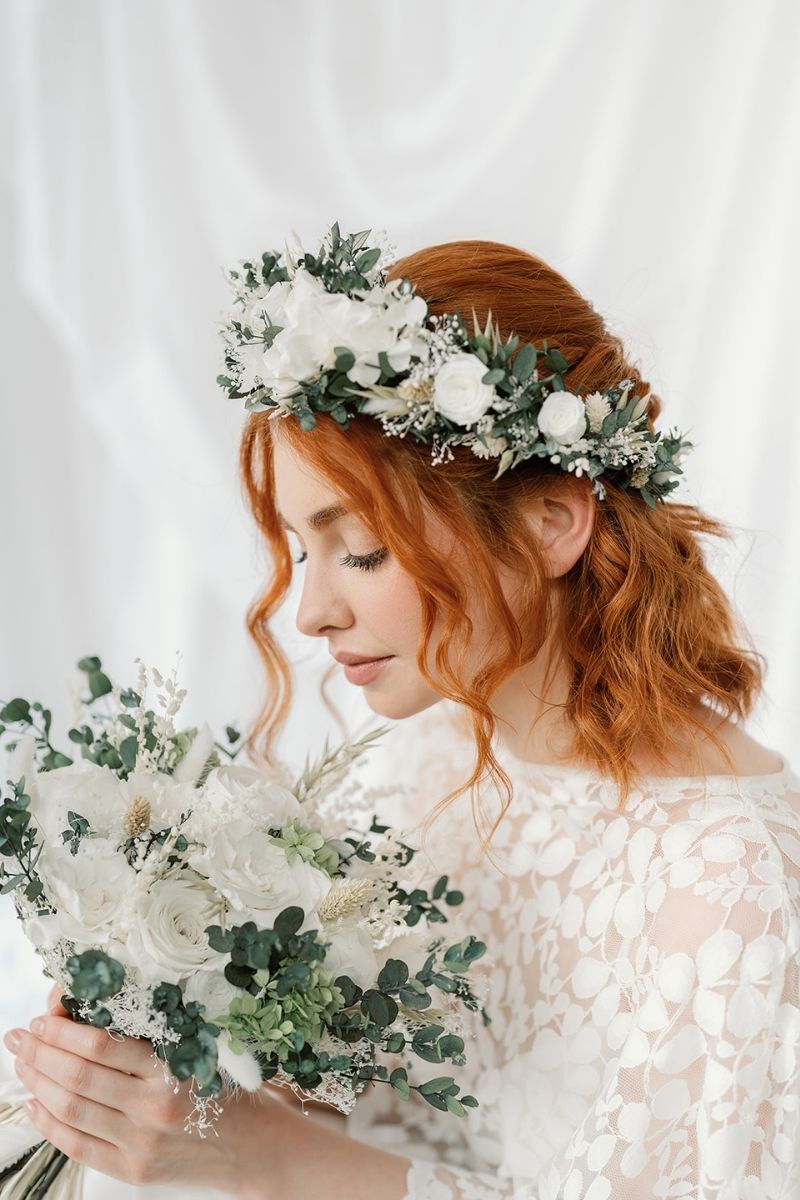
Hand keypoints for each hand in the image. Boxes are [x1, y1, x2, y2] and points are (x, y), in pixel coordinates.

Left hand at [2, 1007, 293, 1191]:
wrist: (258, 1147)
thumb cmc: (230, 1090)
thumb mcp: (200, 1050)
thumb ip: (153, 1037)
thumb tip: (94, 1014)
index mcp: (170, 1069)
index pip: (101, 1045)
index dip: (65, 1030)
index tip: (46, 1016)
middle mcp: (152, 1108)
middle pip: (77, 1076)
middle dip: (39, 1052)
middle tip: (18, 1035)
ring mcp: (139, 1143)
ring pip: (70, 1109)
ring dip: (38, 1082)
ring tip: (23, 1063)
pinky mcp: (132, 1170)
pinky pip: (78, 1145)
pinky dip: (50, 1124)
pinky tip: (37, 1103)